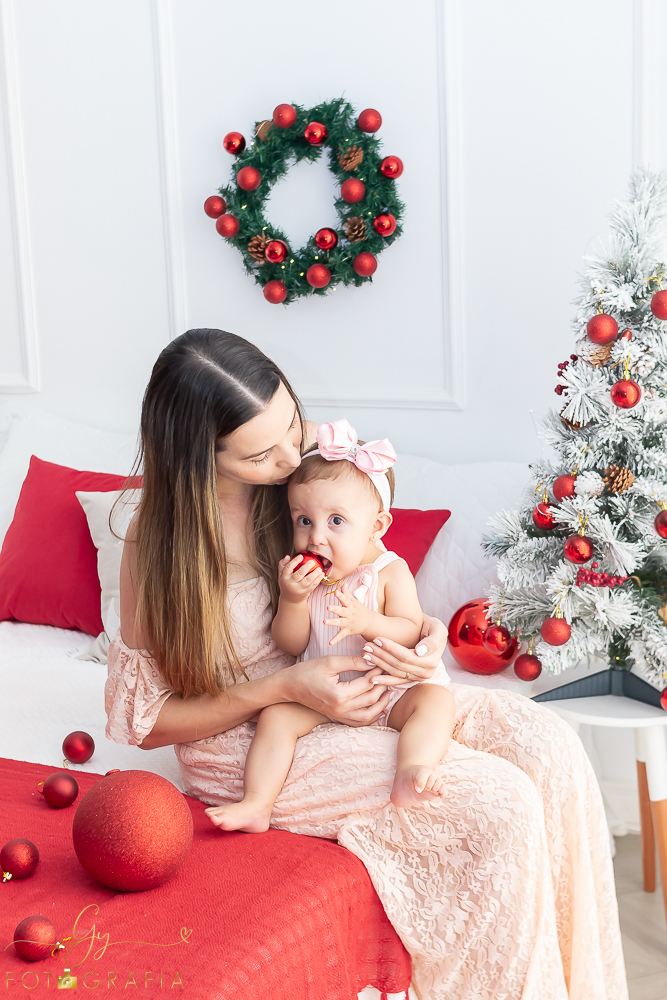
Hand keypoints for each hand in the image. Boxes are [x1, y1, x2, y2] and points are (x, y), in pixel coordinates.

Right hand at [278, 554, 323, 603]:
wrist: (290, 599)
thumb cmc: (287, 582)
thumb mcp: (282, 574)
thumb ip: (283, 564)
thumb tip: (288, 556)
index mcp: (284, 577)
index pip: (288, 568)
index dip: (295, 561)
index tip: (301, 556)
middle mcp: (290, 583)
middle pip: (299, 574)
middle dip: (306, 567)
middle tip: (312, 561)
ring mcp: (298, 589)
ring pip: (307, 581)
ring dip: (314, 574)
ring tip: (319, 568)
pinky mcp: (305, 593)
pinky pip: (312, 585)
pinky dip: (318, 579)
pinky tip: (321, 574)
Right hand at [283, 656, 404, 726]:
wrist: (290, 686)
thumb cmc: (308, 671)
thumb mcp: (330, 661)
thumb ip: (353, 661)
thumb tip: (372, 660)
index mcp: (339, 694)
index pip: (367, 684)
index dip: (378, 672)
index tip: (383, 662)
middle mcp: (341, 709)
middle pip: (371, 699)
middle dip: (383, 686)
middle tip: (388, 674)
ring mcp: (339, 716)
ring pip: (369, 715)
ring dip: (382, 704)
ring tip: (388, 691)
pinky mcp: (338, 718)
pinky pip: (360, 722)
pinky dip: (372, 715)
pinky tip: (378, 704)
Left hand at [323, 584, 371, 645]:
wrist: (370, 623)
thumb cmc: (359, 610)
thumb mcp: (354, 601)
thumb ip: (347, 593)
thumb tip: (343, 583)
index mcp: (350, 605)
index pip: (345, 599)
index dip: (341, 596)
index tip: (336, 592)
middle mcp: (349, 614)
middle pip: (342, 611)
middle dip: (335, 609)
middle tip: (328, 607)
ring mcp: (348, 623)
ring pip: (340, 622)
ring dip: (332, 622)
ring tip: (324, 622)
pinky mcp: (348, 631)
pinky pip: (341, 635)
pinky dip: (336, 640)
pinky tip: (330, 643)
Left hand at [360, 615, 447, 682]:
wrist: (429, 633)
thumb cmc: (432, 627)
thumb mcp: (438, 628)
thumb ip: (433, 640)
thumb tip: (420, 652)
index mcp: (432, 661)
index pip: (406, 656)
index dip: (391, 648)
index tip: (377, 638)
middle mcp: (426, 673)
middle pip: (398, 664)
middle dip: (381, 655)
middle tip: (367, 645)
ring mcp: (418, 678)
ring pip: (394, 672)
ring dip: (378, 664)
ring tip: (365, 654)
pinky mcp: (410, 680)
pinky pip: (396, 682)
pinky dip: (383, 681)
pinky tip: (371, 679)